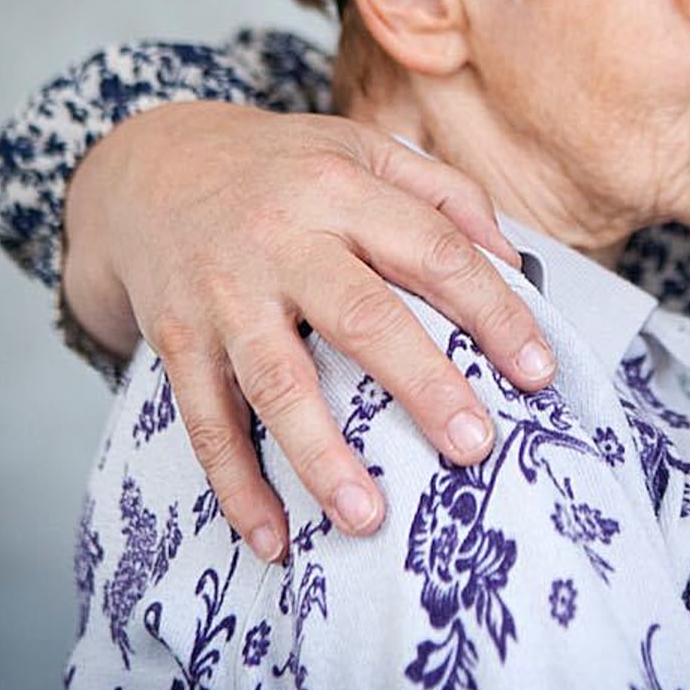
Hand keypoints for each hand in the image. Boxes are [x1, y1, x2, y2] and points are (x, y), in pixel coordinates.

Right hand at [63, 102, 555, 562]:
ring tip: (370, 519)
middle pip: (362, 317)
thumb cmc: (284, 167)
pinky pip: (205, 421)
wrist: (151, 167)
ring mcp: (224, 294)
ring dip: (323, 456)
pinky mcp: (177, 339)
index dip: (493, 311)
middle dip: (423, 386)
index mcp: (341, 189)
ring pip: (277, 381)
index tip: (538, 372)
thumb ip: (446, 193)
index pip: (434, 250)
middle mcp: (281, 239)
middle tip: (475, 447)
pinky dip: (235, 486)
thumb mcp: (364, 149)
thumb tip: (514, 265)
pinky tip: (273, 540)